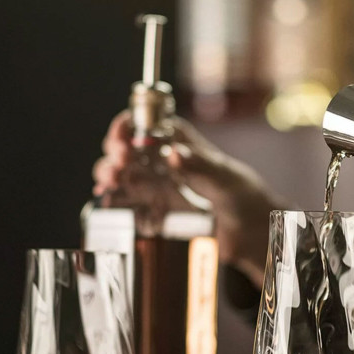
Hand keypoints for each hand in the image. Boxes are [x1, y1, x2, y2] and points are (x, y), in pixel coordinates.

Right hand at [93, 111, 284, 286]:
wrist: (248, 230)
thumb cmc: (242, 194)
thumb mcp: (224, 177)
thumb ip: (200, 165)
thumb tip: (175, 154)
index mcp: (178, 141)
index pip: (144, 122)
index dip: (127, 125)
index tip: (122, 135)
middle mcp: (161, 160)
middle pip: (125, 147)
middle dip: (115, 151)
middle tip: (119, 162)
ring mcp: (154, 185)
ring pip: (120, 172)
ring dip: (108, 172)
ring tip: (110, 180)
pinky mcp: (151, 210)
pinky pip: (124, 201)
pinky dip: (110, 198)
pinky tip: (105, 198)